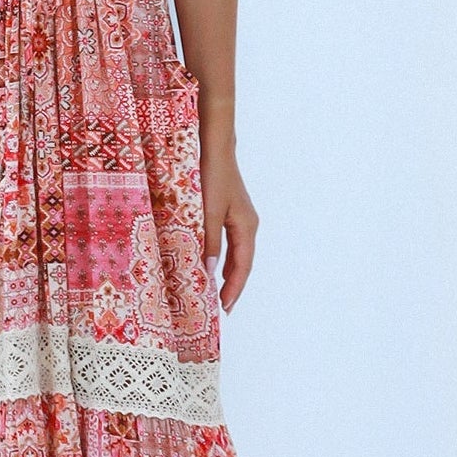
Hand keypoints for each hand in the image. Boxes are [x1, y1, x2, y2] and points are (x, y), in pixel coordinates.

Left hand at [200, 136, 257, 314]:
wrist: (214, 148)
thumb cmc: (212, 176)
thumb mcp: (208, 212)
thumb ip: (210, 242)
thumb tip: (209, 272)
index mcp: (246, 226)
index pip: (243, 266)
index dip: (234, 288)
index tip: (225, 307)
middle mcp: (248, 224)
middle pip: (243, 263)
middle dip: (233, 286)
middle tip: (222, 308)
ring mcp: (241, 218)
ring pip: (237, 254)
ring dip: (228, 274)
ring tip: (218, 293)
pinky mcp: (231, 212)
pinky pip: (231, 243)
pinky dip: (224, 259)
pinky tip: (214, 266)